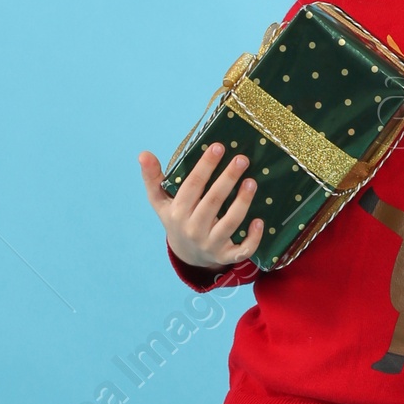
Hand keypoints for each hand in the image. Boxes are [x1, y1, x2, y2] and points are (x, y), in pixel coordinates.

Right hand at [137, 145, 263, 269]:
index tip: (218, 147)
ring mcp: (210, 244)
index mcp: (177, 213)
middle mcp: (193, 229)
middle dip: (228, 179)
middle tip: (242, 159)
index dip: (205, 166)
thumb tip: (143, 154)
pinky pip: (242, 250)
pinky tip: (259, 221)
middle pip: (213, 201)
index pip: (192, 186)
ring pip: (229, 223)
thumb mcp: (160, 201)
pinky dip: (252, 238)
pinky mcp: (225, 256)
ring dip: (242, 202)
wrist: (186, 254)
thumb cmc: (176, 219)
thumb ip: (152, 178)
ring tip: (252, 182)